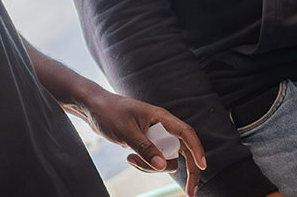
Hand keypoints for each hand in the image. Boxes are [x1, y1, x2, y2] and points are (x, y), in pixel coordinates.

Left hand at [77, 91, 205, 195]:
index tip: (202, 167)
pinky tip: (129, 158)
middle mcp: (162, 126)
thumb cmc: (110, 112)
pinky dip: (145, 164)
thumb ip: (145, 149)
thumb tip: (164, 166)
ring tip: (132, 160)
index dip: (197, 150)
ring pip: (166, 159)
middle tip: (189, 191)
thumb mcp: (127, 132)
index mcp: (161, 118)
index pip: (186, 134)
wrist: (94, 108)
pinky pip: (154, 160)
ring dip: (152, 167)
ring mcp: (155, 136)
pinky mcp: (147, 143)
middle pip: (182, 151)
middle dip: (185, 170)